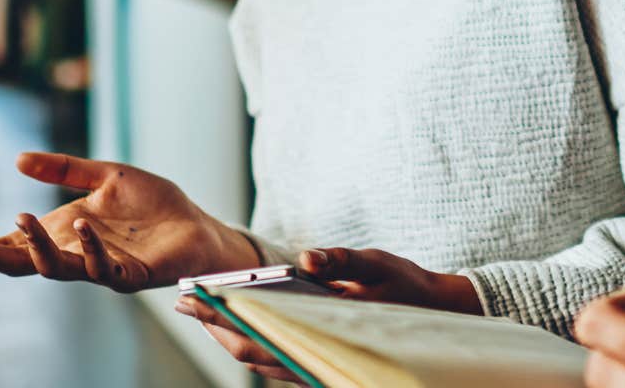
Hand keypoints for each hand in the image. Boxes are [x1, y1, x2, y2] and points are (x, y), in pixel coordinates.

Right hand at [0, 152, 256, 291]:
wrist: (198, 226)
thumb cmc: (154, 205)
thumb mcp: (107, 176)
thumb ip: (65, 169)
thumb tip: (17, 159)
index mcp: (65, 231)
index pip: (17, 244)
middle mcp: (75, 253)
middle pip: (24, 263)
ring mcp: (100, 267)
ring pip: (57, 268)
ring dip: (38, 247)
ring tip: (25, 217)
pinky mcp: (129, 275)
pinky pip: (102, 268)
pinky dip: (89, 248)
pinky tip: (81, 225)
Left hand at [175, 246, 481, 379]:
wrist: (441, 318)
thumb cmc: (407, 288)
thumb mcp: (378, 264)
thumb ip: (341, 260)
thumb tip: (306, 257)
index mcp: (325, 333)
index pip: (259, 331)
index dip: (221, 317)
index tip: (193, 298)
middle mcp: (316, 358)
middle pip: (250, 350)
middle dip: (213, 326)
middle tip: (183, 301)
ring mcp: (316, 367)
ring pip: (260, 359)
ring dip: (228, 335)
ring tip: (200, 309)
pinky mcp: (319, 365)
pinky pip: (276, 359)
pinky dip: (252, 340)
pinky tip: (237, 320)